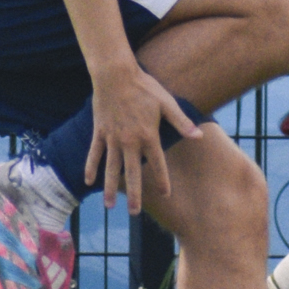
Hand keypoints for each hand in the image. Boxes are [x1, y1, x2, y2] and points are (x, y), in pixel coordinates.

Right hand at [88, 65, 200, 214]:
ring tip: (109, 206)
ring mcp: (112, 138)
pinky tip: (88, 181)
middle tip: (133, 213)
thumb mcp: (167, 103)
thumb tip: (199, 136)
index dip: (162, 180)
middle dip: (134, 194)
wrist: (116, 74)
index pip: (158, 164)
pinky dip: (91, 167)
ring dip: (110, 188)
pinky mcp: (99, 132)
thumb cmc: (144, 86)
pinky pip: (94, 153)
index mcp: (148, 136)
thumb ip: (181, 122)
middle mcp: (129, 142)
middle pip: (133, 173)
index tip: (165, 194)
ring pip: (111, 169)